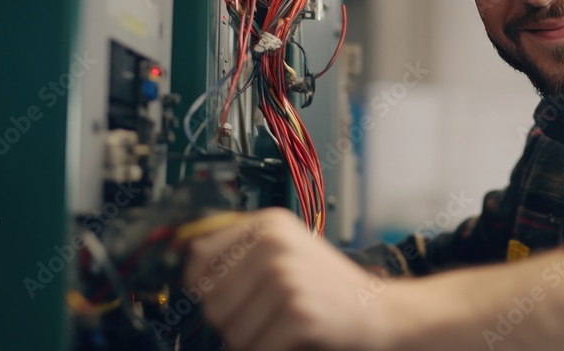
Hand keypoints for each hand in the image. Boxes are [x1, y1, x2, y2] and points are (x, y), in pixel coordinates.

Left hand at [184, 208, 390, 350]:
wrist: (379, 313)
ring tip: (283, 324)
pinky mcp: (297, 312)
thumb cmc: (329, 288)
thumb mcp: (287, 251)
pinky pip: (252, 349)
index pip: (197, 256)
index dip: (206, 284)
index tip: (230, 293)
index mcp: (268, 224)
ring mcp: (286, 277)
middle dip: (231, 318)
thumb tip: (184, 253)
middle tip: (268, 313)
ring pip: (228, 328)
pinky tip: (293, 339)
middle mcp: (275, 244)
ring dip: (251, 339)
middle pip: (209, 297)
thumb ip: (240, 250)